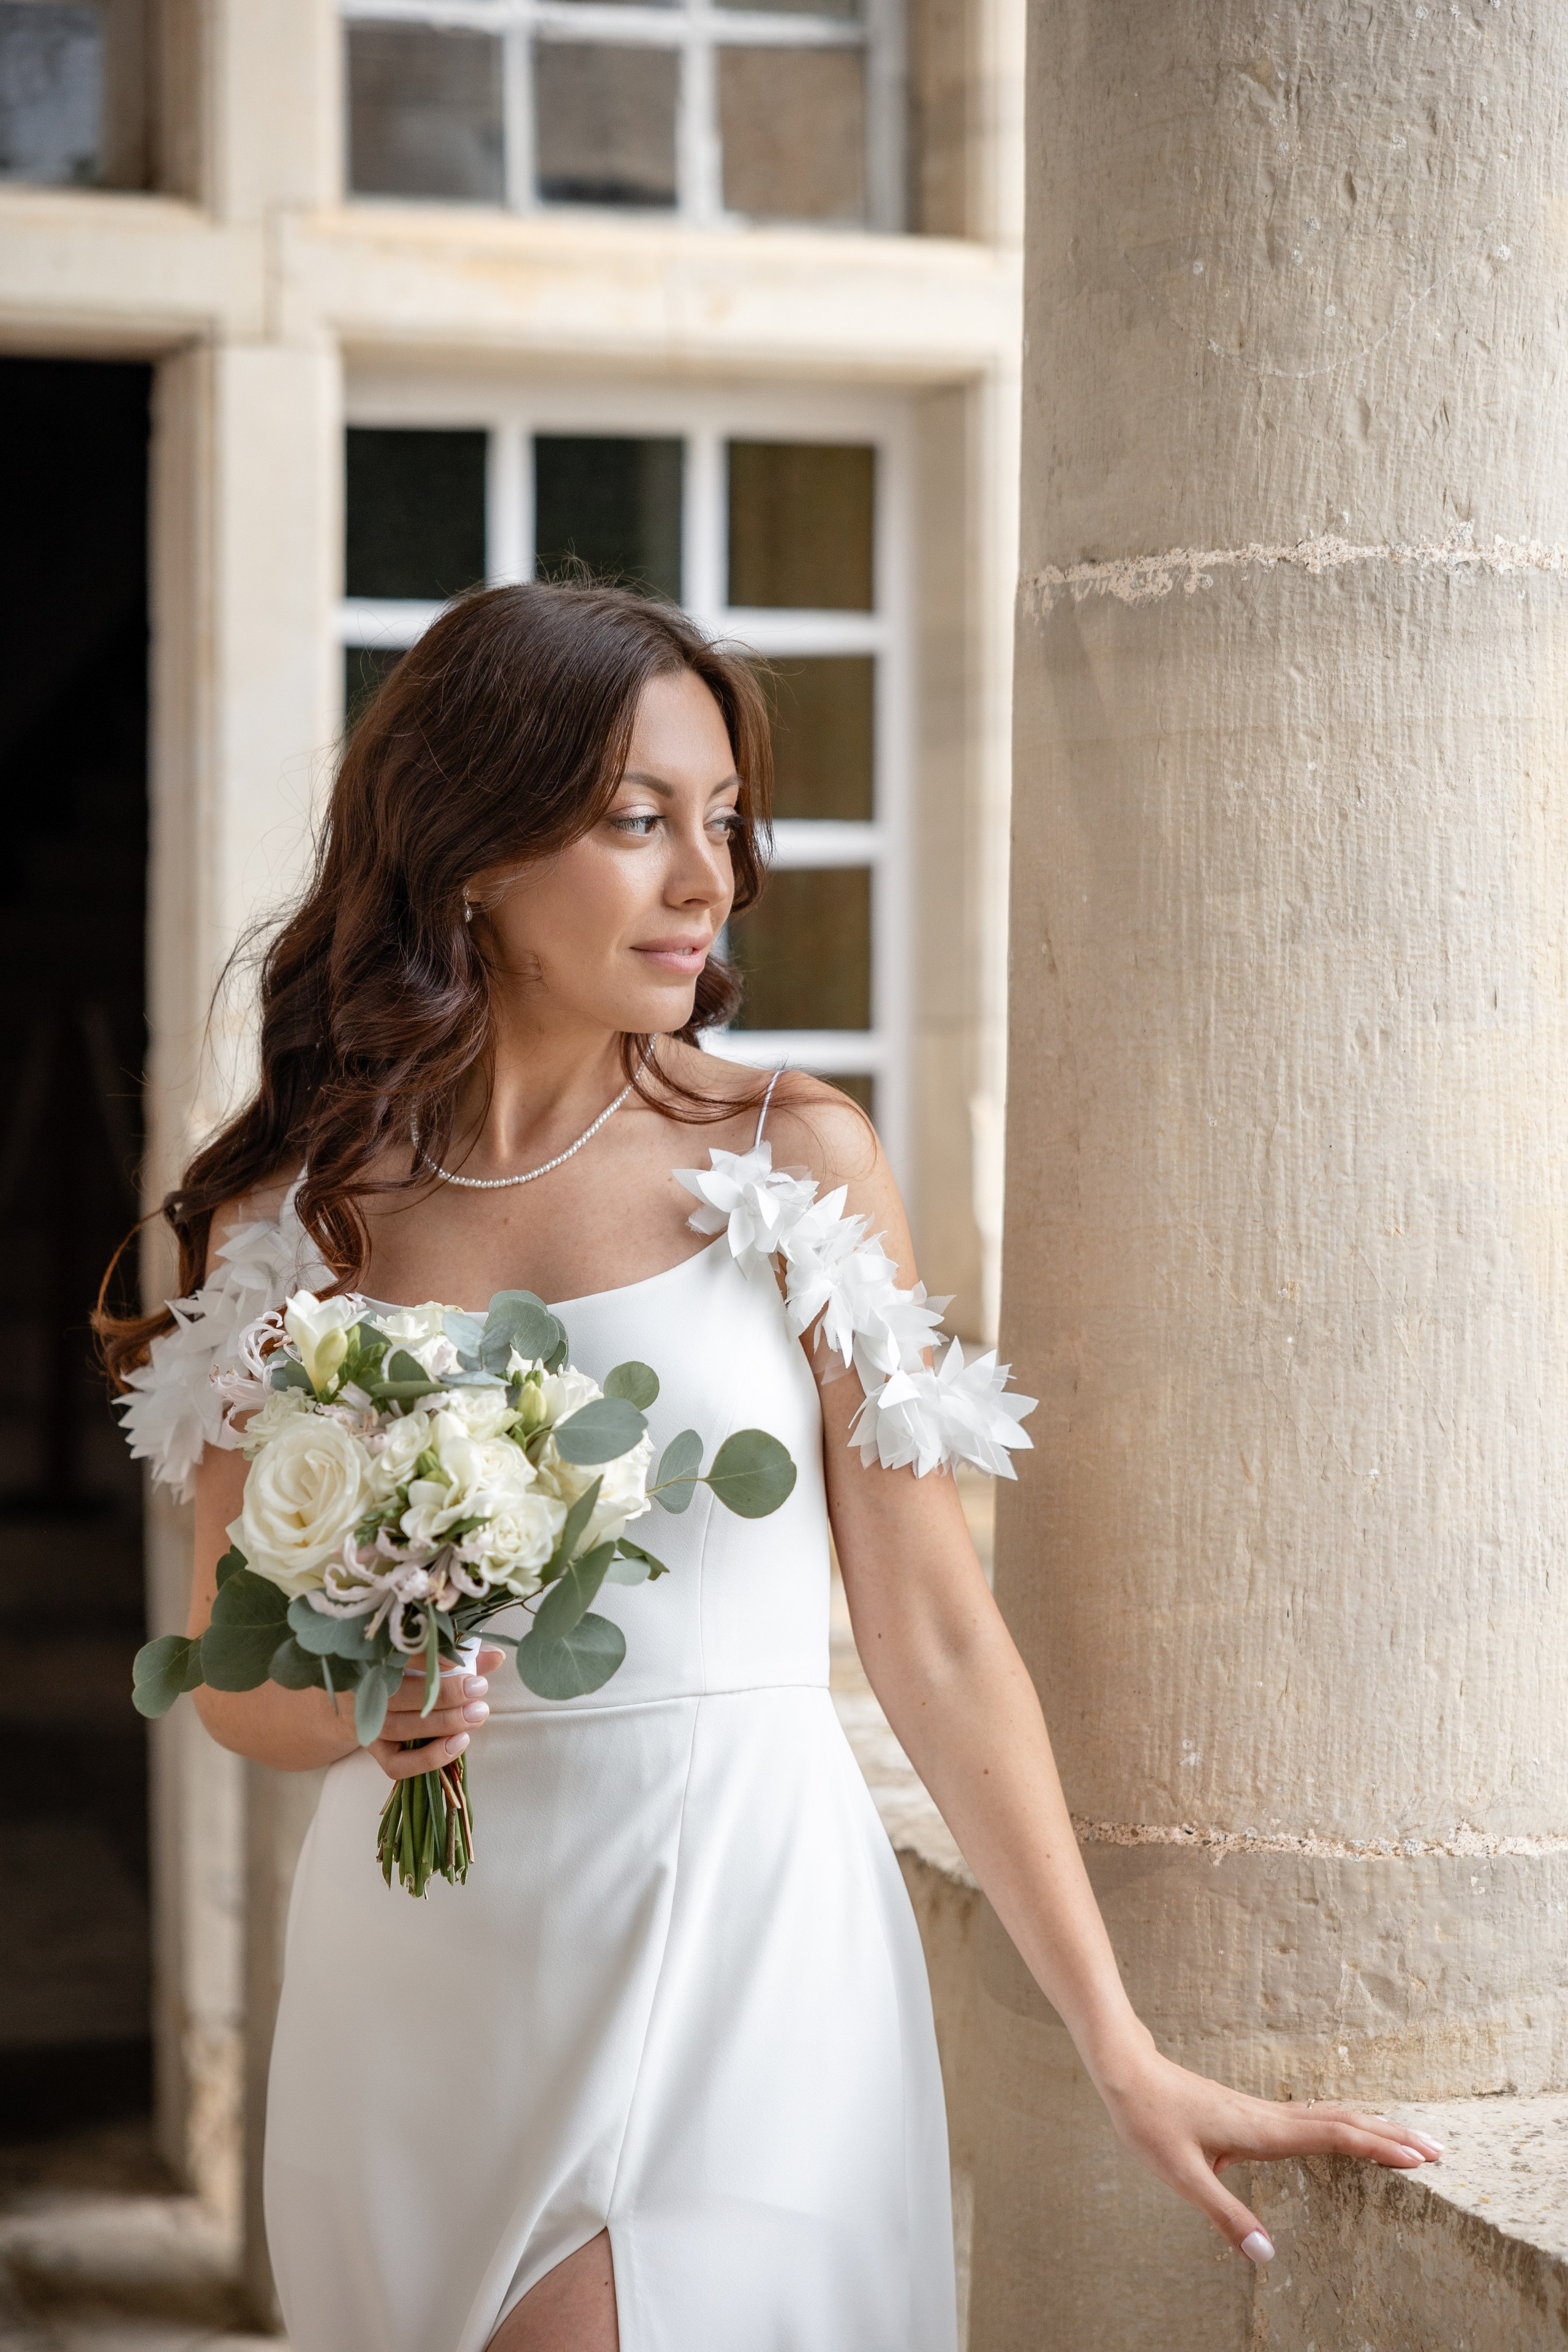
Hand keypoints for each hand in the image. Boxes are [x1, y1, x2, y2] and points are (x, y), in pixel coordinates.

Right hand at [368, 1646, 505, 1782]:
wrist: (358, 1701)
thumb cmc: (402, 1671)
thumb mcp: (427, 1657)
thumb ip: (458, 1654)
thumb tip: (496, 1657)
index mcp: (373, 1658)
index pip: (397, 1654)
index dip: (428, 1657)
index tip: (458, 1659)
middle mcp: (362, 1691)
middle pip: (399, 1695)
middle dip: (444, 1694)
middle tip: (479, 1689)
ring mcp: (365, 1724)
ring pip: (399, 1729)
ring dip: (443, 1724)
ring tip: (477, 1715)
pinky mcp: (373, 1751)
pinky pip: (396, 1764)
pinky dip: (429, 1758)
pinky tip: (459, 1743)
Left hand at [1100, 2045, 1443, 2263]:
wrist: (1126, 2071)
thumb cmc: (1150, 2120)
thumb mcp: (1181, 2175)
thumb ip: (1225, 2216)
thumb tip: (1268, 2256)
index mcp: (1261, 2131)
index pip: (1333, 2137)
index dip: (1377, 2148)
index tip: (1419, 2158)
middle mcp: (1269, 2117)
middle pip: (1344, 2122)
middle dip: (1392, 2135)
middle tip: (1438, 2149)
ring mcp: (1262, 2113)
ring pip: (1331, 2116)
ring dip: (1372, 2127)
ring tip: (1408, 2140)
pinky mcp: (1252, 2114)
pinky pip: (1312, 2118)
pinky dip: (1343, 2124)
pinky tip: (1347, 2133)